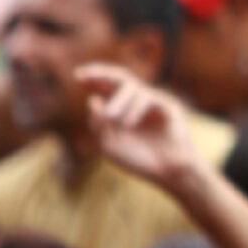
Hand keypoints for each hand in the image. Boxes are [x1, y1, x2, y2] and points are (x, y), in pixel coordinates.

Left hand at [75, 63, 198, 187]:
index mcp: (124, 109)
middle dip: (102, 74)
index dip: (94, 78)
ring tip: (111, 117)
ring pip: (132, 86)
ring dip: (118, 100)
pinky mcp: (169, 106)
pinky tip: (128, 125)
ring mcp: (156, 102)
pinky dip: (134, 109)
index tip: (78, 76)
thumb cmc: (140, 161)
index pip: (108, 86)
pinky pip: (147, 98)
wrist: (168, 174)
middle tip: (85, 76)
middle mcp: (140, 102)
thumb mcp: (109, 145)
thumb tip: (93, 98)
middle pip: (121, 77)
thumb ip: (97, 124)